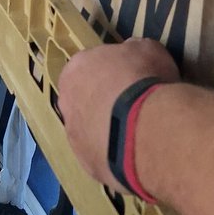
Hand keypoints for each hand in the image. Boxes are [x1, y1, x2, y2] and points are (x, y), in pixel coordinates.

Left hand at [58, 39, 179, 191]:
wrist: (145, 127)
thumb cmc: (143, 79)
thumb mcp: (147, 49)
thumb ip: (133, 51)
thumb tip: (131, 54)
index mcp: (76, 69)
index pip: (88, 67)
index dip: (110, 72)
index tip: (129, 77)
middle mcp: (66, 102)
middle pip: (84, 99)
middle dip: (103, 102)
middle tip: (131, 106)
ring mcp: (74, 137)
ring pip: (90, 131)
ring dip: (107, 130)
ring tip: (137, 132)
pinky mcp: (87, 164)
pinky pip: (102, 155)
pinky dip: (115, 153)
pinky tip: (136, 152)